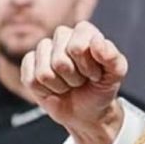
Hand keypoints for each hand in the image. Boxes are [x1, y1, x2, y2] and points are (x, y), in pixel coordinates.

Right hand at [20, 22, 127, 143]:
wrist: (88, 111)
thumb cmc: (101, 88)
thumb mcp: (115, 75)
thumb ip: (112, 57)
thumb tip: (96, 41)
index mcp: (84, 32)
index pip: (77, 47)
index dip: (87, 67)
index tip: (95, 74)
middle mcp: (62, 36)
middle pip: (59, 61)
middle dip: (74, 78)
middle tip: (81, 80)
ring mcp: (43, 50)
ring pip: (44, 73)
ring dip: (60, 86)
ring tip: (69, 84)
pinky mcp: (29, 65)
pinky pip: (31, 80)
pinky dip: (46, 91)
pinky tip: (54, 88)